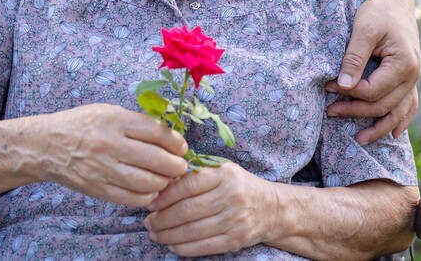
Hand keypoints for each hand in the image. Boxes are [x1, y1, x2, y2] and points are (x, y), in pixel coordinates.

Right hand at [38, 104, 188, 207]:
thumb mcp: (109, 111)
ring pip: (147, 182)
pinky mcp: (98, 189)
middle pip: (156, 159)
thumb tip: (168, 135)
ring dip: (164, 182)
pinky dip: (147, 196)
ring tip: (168, 178)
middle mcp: (110, 144)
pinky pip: (132, 198)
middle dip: (176, 165)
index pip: (156, 132)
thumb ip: (136, 122)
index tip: (182, 146)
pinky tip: (151, 189)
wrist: (47, 146)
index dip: (175, 141)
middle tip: (181, 165)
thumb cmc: (82, 124)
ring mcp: (104, 169)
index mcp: (115, 121)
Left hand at [144, 162, 276, 256]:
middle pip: (187, 211)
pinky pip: (203, 246)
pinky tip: (173, 244)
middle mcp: (231, 195)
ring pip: (192, 231)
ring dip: (168, 235)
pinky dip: (183, 248)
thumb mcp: (222, 171)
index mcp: (224, 174)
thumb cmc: (238, 186)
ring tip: (156, 234)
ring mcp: (235, 219)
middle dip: (162, 219)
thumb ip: (195, 176)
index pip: (187, 185)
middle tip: (148, 222)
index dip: (165, 196)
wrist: (271, 208)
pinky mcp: (236, 239)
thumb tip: (160, 187)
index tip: (150, 203)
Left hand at [326, 0, 420, 143]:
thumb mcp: (364, 29)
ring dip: (379, 126)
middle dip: (356, 111)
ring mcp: (414, 78)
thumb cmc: (378, 11)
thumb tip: (343, 86)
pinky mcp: (409, 78)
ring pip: (398, 111)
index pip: (373, 91)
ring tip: (359, 139)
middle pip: (383, 105)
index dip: (349, 93)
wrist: (395, 1)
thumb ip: (354, 58)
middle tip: (330, 111)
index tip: (328, 87)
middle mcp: (413, 75)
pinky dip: (401, 120)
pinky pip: (408, 105)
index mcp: (403, 64)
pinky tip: (392, 133)